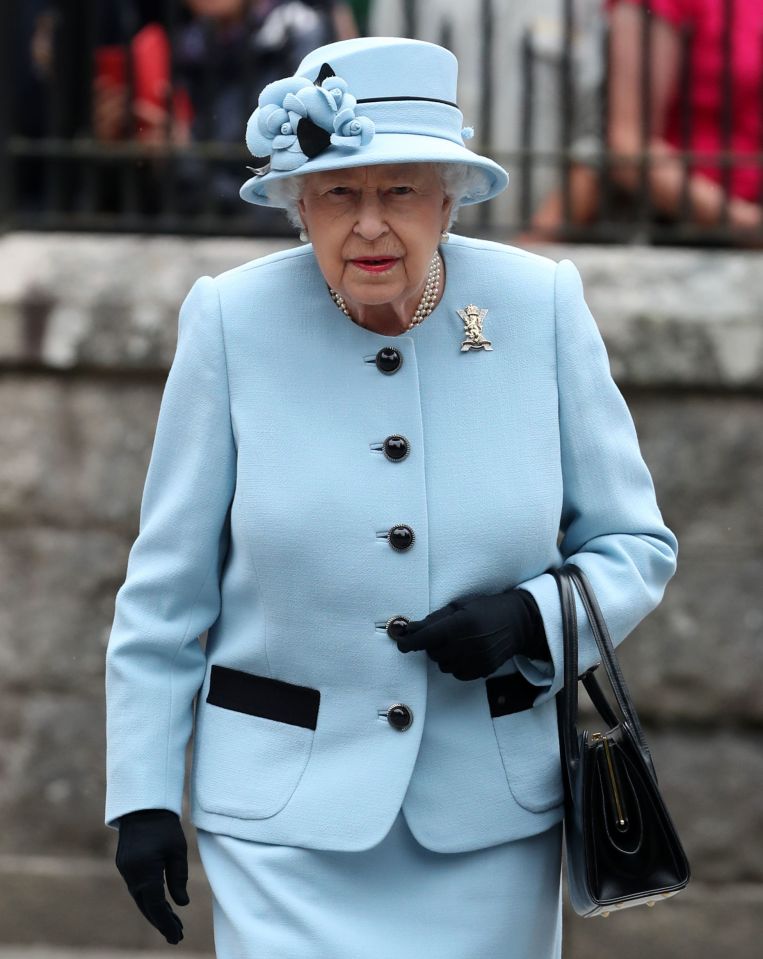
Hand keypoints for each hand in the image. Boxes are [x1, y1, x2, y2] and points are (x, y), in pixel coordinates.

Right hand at [116, 808, 188, 944]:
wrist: (143, 805)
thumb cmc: (164, 825)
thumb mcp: (177, 850)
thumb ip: (178, 878)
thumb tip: (181, 904)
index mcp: (144, 871)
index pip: (155, 906)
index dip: (166, 923)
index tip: (177, 936)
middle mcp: (131, 874)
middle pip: (146, 906)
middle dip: (161, 922)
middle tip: (178, 935)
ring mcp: (125, 870)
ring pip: (140, 899)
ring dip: (155, 911)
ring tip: (173, 923)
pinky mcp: (125, 865)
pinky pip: (137, 889)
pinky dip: (148, 899)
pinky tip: (160, 905)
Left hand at [394, 588, 548, 681]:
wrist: (518, 622)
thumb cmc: (487, 609)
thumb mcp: (460, 606)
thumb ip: (434, 619)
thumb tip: (409, 629)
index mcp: (461, 624)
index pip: (426, 638)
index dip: (410, 642)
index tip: (401, 643)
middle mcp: (468, 644)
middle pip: (433, 653)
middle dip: (431, 644)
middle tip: (442, 633)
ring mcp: (476, 659)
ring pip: (443, 665)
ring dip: (443, 655)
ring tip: (456, 642)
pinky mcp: (482, 670)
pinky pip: (456, 673)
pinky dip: (455, 664)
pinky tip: (465, 652)